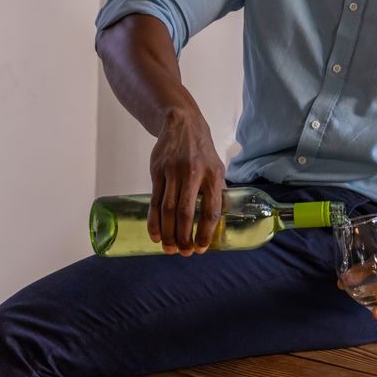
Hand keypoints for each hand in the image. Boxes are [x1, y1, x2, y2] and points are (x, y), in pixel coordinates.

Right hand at [147, 98, 224, 255]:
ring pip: (168, 209)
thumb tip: (222, 219)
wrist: (181, 123)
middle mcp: (193, 174)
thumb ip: (218, 191)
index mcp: (213, 175)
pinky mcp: (157, 171)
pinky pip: (154, 200)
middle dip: (183, 237)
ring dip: (168, 233)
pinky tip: (155, 234)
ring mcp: (173, 172)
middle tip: (183, 253)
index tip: (202, 248)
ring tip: (169, 249)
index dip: (206, 232)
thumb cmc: (202, 150)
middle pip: (186, 213)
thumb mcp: (217, 167)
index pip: (211, 210)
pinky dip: (154, 221)